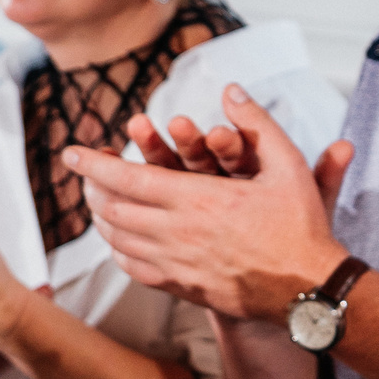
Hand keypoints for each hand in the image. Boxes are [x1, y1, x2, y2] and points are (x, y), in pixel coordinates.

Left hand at [72, 84, 353, 319]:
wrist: (307, 288)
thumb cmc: (299, 226)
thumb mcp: (288, 166)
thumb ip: (258, 124)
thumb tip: (232, 90)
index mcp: (197, 199)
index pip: (126, 179)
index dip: (93, 165)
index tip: (71, 153)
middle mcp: (177, 232)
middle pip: (112, 208)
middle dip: (92, 188)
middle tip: (86, 174)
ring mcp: (175, 264)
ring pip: (118, 239)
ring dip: (102, 217)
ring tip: (98, 202)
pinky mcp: (181, 287)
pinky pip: (133, 267)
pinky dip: (119, 249)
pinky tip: (123, 240)